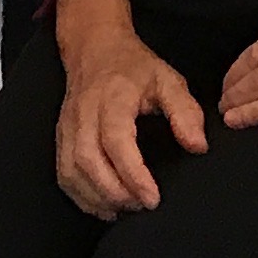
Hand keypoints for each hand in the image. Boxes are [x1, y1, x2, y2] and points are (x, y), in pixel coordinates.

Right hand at [51, 0, 206, 216]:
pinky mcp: (61, 138)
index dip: (133, 174)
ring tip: (127, 208)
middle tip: (143, 206)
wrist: (94, 48)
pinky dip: (82, 197)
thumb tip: (197, 146)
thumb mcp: (168, 79)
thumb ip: (185, 111)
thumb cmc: (132, 67)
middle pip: (88, 160)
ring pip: (71, 171)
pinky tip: (105, 205)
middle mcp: (84, 113)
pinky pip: (64, 175)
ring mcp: (68, 127)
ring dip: (97, 198)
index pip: (116, 140)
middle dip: (115, 192)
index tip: (153, 197)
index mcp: (112, 97)